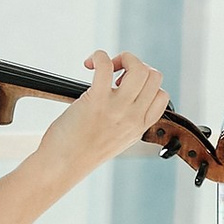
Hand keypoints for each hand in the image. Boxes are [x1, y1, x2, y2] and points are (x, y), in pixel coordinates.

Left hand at [47, 49, 167, 178]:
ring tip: (106, 69)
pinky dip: (99, 56)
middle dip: (136, 66)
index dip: (146, 84)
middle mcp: (133, 117)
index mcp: (140, 126)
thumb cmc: (80, 152)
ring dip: (123, 59)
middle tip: (115, 75)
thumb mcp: (115, 140)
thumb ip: (125, 120)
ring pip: (139, 68)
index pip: (162, 94)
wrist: (61, 166)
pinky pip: (105, 66)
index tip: (125, 87)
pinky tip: (89, 63)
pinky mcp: (96, 101)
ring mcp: (116, 109)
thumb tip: (121, 94)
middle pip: (154, 76)